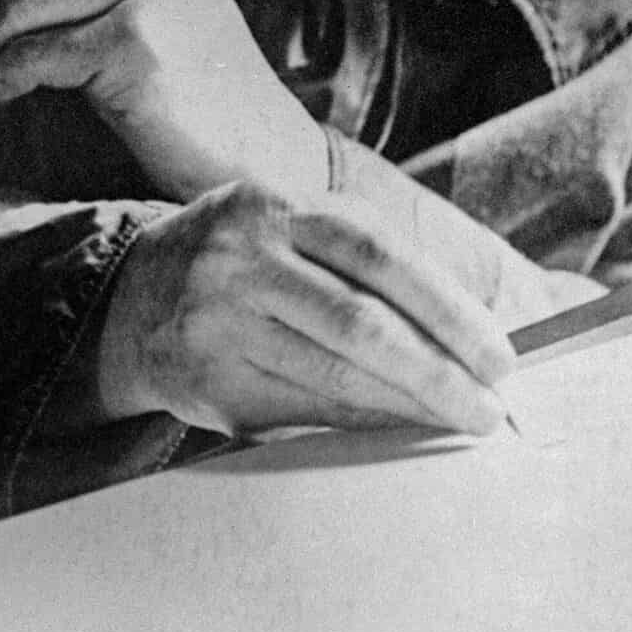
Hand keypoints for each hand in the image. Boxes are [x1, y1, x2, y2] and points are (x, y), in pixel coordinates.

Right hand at [100, 180, 515, 436]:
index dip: (447, 306)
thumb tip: (464, 327)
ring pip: (333, 373)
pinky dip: (360, 421)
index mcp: (280, 206)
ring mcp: (221, 320)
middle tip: (489, 404)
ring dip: (408, 404)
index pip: (380, 255)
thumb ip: (366, 260)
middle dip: (438, 369)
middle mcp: (246, 257)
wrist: (133, 291)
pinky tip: (399, 425)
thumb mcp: (294, 224)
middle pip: (360, 321)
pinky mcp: (209, 380)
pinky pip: (301, 408)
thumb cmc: (247, 256)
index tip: (498, 351)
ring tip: (459, 417)